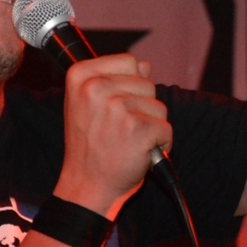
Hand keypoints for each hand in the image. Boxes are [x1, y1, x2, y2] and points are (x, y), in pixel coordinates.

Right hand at [54, 54, 171, 218]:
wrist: (86, 186)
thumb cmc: (90, 147)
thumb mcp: (90, 106)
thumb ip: (115, 81)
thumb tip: (145, 65)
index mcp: (80, 76)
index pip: (129, 61)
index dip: (131, 84)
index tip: (114, 106)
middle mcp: (95, 88)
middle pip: (147, 82)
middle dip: (142, 107)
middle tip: (120, 129)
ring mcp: (116, 107)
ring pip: (159, 105)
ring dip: (151, 126)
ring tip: (127, 141)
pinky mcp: (136, 129)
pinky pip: (166, 128)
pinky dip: (161, 144)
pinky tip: (139, 153)